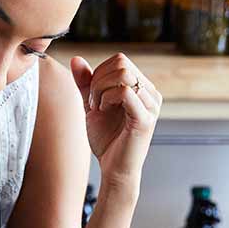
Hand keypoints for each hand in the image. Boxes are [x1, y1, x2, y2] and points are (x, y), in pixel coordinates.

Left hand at [69, 53, 160, 192]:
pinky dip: (107, 98)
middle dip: (98, 79)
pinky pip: (125, 92)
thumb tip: (76, 58)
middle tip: (92, 102)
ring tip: (98, 107)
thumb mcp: (92, 104)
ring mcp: (151, 105)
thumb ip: (86, 82)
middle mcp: (151, 93)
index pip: (120, 60)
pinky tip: (103, 111)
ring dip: (101, 89)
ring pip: (123, 74)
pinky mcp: (145, 118)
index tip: (92, 96)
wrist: (113, 168)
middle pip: (122, 63)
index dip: (99, 72)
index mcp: (143, 87)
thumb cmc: (106, 139)